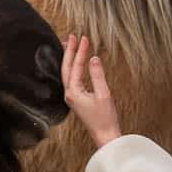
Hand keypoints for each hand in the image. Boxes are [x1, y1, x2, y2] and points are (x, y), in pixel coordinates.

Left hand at [61, 34, 121, 148]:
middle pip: (66, 67)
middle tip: (72, 36)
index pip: (76, 66)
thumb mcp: (104, 94)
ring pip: (66, 72)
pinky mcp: (76, 99)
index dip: (80, 51)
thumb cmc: (105, 118)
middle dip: (69, 51)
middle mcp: (69, 93)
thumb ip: (97, 75)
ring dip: (68, 58)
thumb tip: (93, 58)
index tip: (84, 38)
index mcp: (73, 92)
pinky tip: (75, 63)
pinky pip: (71, 78)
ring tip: (69, 44)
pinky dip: (72, 67)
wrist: (105, 136)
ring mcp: (71, 96)